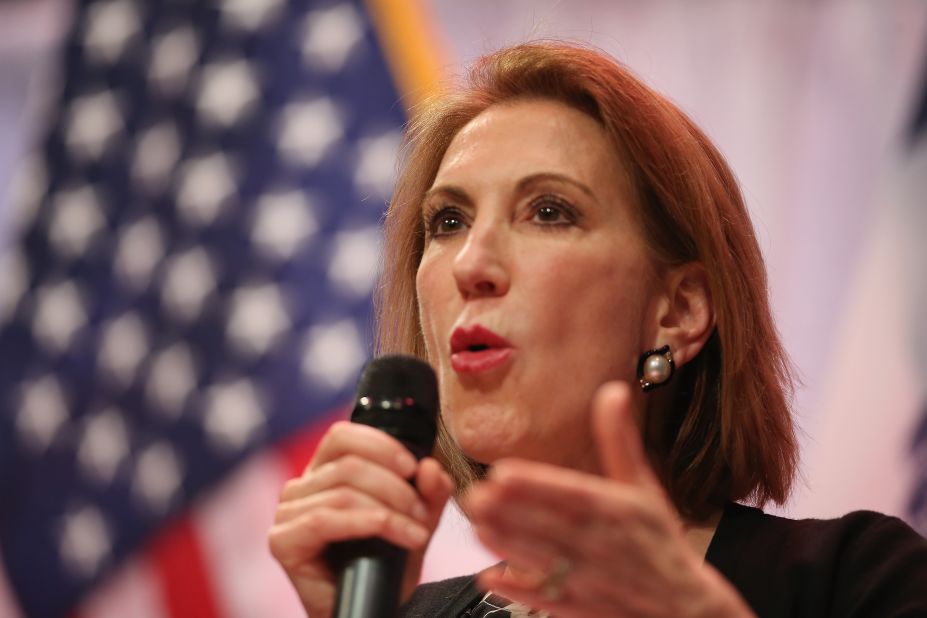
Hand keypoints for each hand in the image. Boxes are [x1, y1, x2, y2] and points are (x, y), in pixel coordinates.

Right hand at [268, 421, 453, 617]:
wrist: (372, 610)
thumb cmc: (386, 564)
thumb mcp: (416, 520)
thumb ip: (428, 493)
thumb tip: (430, 466)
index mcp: (324, 472)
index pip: (343, 436)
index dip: (380, 445)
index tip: (413, 466)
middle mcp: (300, 488)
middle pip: (349, 464)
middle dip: (395, 487)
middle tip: (421, 513)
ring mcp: (287, 514)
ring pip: (343, 492)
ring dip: (389, 510)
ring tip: (415, 532)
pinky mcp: (283, 541)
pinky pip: (326, 520)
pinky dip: (365, 522)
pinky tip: (389, 530)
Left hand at [462, 381, 754, 616]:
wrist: (687, 607)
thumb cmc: (659, 540)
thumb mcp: (644, 486)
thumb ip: (620, 440)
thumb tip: (614, 390)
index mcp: (619, 510)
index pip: (574, 494)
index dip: (539, 485)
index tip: (503, 472)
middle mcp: (605, 544)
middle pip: (552, 527)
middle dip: (511, 513)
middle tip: (475, 496)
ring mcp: (593, 580)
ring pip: (545, 561)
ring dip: (509, 545)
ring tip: (475, 528)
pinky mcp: (583, 608)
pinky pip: (549, 599)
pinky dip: (520, 591)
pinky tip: (491, 577)